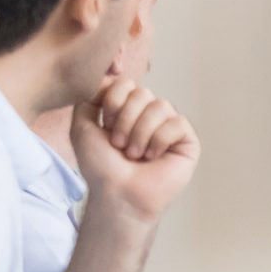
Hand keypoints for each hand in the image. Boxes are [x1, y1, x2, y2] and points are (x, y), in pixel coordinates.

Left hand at [72, 77, 199, 223]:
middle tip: (120, 145)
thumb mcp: (82, 127)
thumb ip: (89, 98)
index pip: (126, 83)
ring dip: (141, 133)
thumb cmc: (101, 167)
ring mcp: (170, 127)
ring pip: (161, 106)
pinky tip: (153, 157)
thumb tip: (108, 77)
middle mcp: (150, 115)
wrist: (118, 194)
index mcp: (129, 109)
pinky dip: (159, 140)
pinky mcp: (187, 140)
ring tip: (135, 154)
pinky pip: (177, 123)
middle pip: (143, 92)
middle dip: (126, 120)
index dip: (114, 103)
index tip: (106, 127)